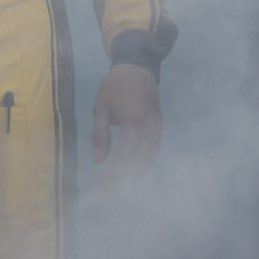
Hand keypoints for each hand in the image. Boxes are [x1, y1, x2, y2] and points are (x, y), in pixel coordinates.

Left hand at [91, 62, 160, 189]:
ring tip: (121, 187)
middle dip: (124, 180)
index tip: (104, 187)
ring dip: (135, 174)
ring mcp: (157, 127)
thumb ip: (100, 135)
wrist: (139, 65)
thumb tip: (99, 161)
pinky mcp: (159, 125)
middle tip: (110, 193)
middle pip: (139, 162)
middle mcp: (148, 128)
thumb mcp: (101, 106)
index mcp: (132, 122)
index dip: (115, 175)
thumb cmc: (115, 85)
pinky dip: (144, 162)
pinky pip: (153, 149)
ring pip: (149, 158)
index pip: (125, 157)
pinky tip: (133, 171)